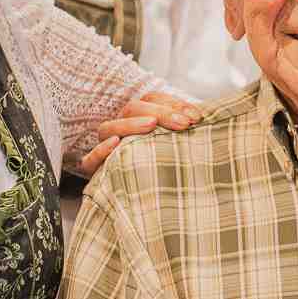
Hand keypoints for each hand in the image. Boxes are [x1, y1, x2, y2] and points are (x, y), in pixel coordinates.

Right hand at [76, 92, 201, 175]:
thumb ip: (186, 131)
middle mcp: (120, 128)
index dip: (173, 103)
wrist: (141, 199)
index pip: (152, 99)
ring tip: (151, 125)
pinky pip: (90, 159)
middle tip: (184, 123)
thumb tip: (207, 121)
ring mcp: (105, 146)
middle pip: (132, 108)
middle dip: (160, 113)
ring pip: (108, 128)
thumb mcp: (177, 146)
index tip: (196, 117)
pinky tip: (115, 144)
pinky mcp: (95, 169)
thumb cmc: (164, 166)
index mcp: (139, 116)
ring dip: (130, 124)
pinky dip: (100, 150)